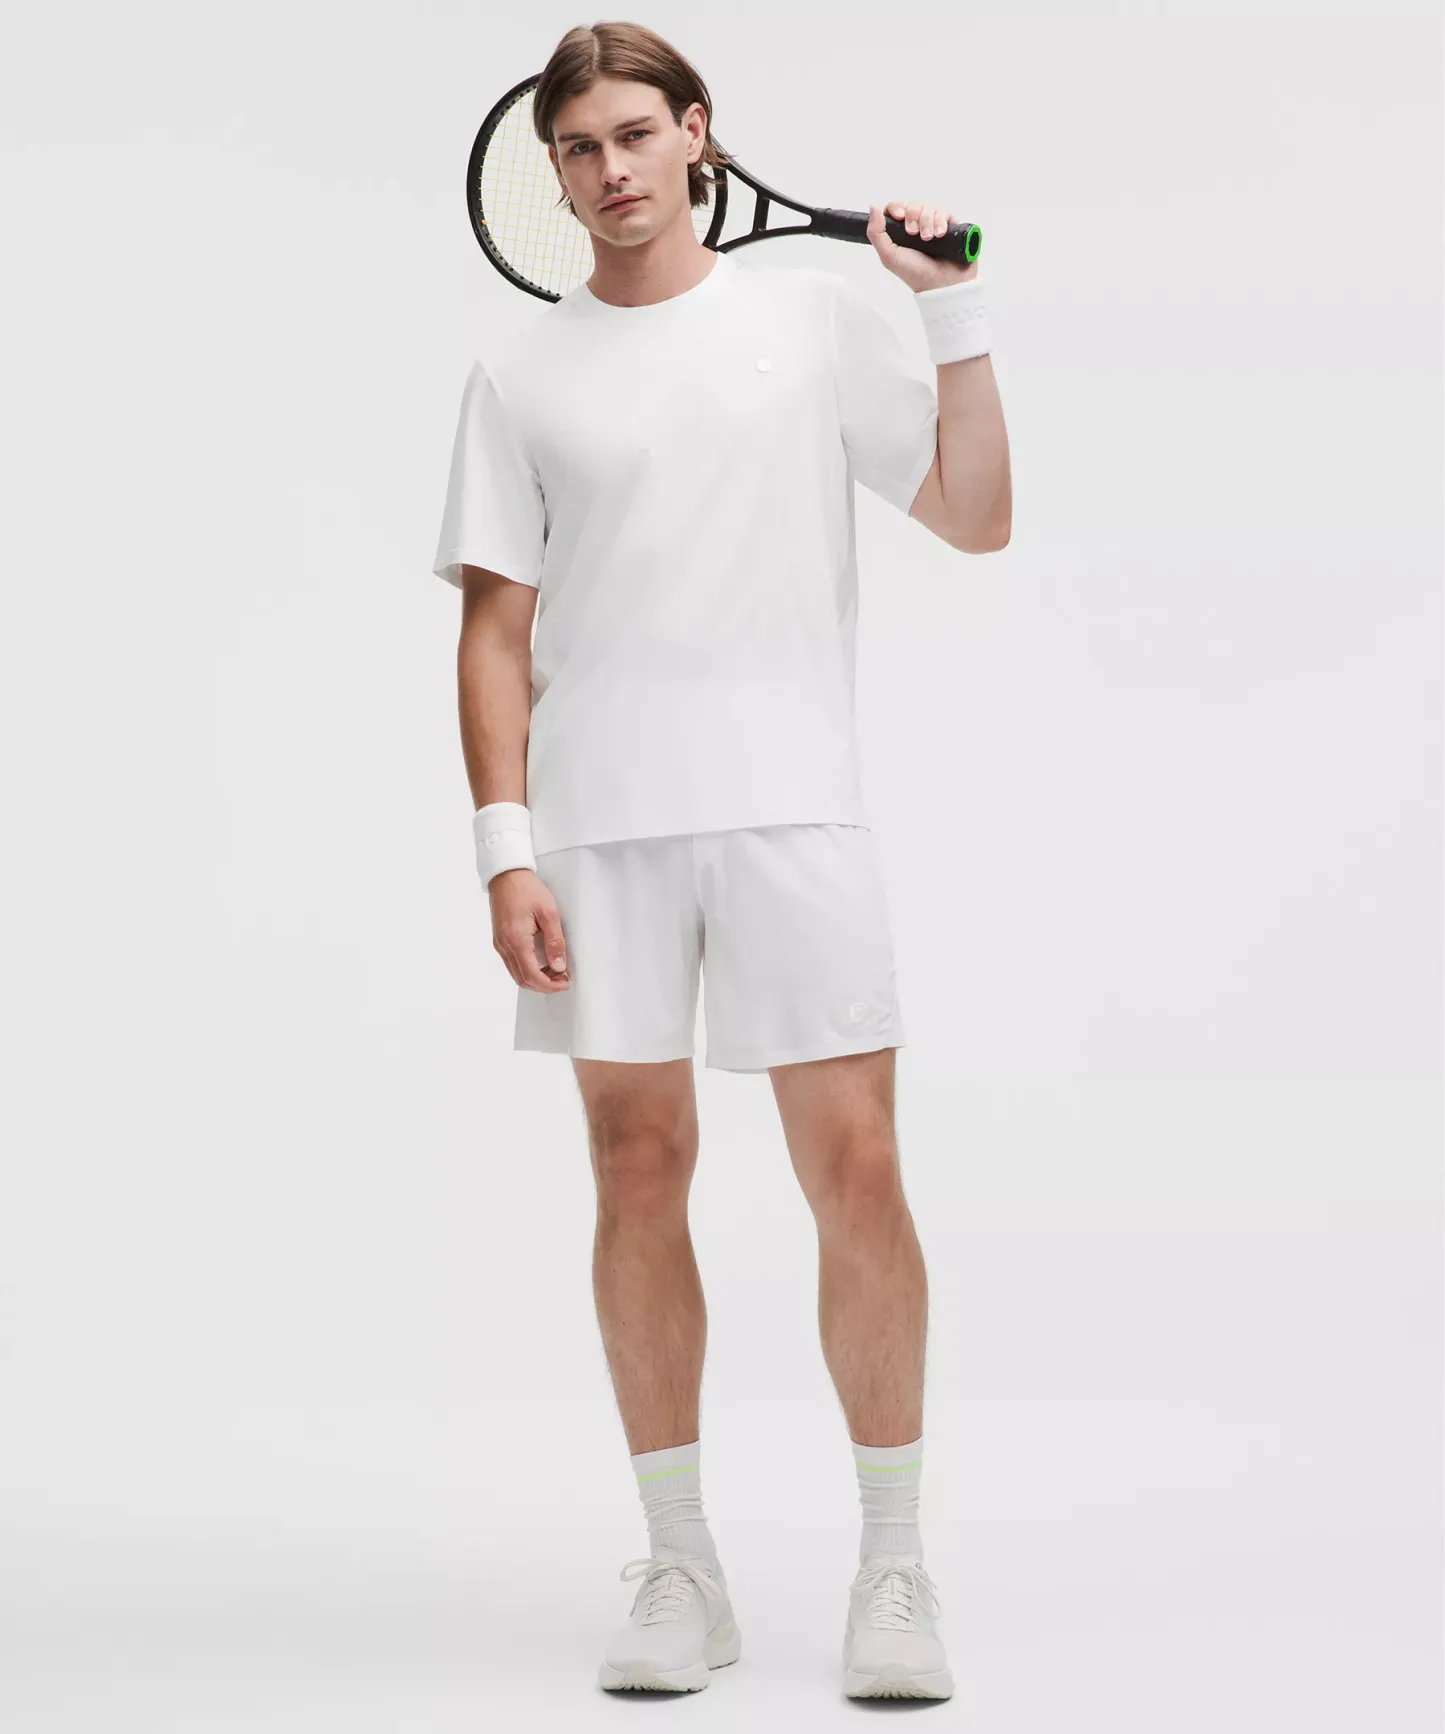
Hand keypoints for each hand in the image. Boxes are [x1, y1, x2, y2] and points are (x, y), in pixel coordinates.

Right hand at [489, 868, 569, 991]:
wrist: (506, 874)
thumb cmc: (527, 888)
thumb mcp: (549, 912)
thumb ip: (555, 941)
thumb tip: (559, 966)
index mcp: (516, 940)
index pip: (532, 975)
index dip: (549, 985)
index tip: (565, 982)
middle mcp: (504, 946)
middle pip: (522, 980)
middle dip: (544, 985)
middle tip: (563, 979)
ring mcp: (499, 944)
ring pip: (516, 974)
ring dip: (536, 978)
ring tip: (555, 970)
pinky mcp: (499, 940)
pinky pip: (512, 963)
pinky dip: (527, 969)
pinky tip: (542, 962)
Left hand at [866, 199, 978, 292]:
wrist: (941, 284)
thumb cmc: (915, 274)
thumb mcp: (889, 256)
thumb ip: (876, 233)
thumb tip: (873, 207)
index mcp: (901, 232)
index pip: (896, 207)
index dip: (896, 207)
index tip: (899, 216)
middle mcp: (917, 226)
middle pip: (913, 205)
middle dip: (913, 216)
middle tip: (914, 233)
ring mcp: (934, 226)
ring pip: (929, 208)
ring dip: (927, 221)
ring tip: (928, 238)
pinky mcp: (950, 226)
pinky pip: (945, 213)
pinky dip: (941, 221)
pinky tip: (940, 235)